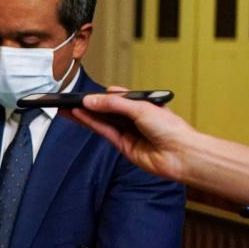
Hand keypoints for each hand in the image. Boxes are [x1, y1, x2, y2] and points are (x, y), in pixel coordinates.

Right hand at [60, 86, 197, 182]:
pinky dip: (91, 123)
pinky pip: (104, 131)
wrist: (181, 155)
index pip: (119, 97)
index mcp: (144, 105)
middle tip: (70, 100)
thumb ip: (114, 104)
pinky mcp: (123, 146)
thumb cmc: (172, 130)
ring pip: (102, 121)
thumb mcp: (141, 108)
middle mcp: (135, 119)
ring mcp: (129, 133)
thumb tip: (91, 101)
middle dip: (89, 105)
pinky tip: (79, 116)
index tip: (86, 93)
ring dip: (85, 115)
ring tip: (67, 108)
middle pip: (107, 110)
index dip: (102, 95)